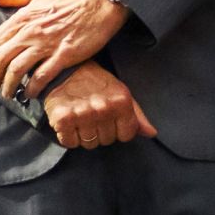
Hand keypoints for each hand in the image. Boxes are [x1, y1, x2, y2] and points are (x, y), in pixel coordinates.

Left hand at [0, 0, 127, 99]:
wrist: (99, 4)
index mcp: (22, 18)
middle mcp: (30, 32)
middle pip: (2, 59)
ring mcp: (46, 45)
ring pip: (17, 70)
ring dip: (10, 85)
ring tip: (9, 94)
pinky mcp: (63, 56)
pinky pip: (41, 77)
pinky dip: (32, 88)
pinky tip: (30, 93)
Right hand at [42, 62, 157, 149]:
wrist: (63, 70)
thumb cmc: (94, 82)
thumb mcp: (120, 92)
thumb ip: (137, 115)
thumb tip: (150, 133)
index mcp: (121, 102)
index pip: (126, 135)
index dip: (117, 130)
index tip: (108, 119)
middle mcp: (103, 108)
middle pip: (107, 141)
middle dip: (100, 132)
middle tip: (92, 116)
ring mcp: (83, 114)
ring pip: (89, 144)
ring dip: (83, 135)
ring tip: (80, 118)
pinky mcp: (63, 118)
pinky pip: (70, 142)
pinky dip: (67, 136)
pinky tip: (68, 122)